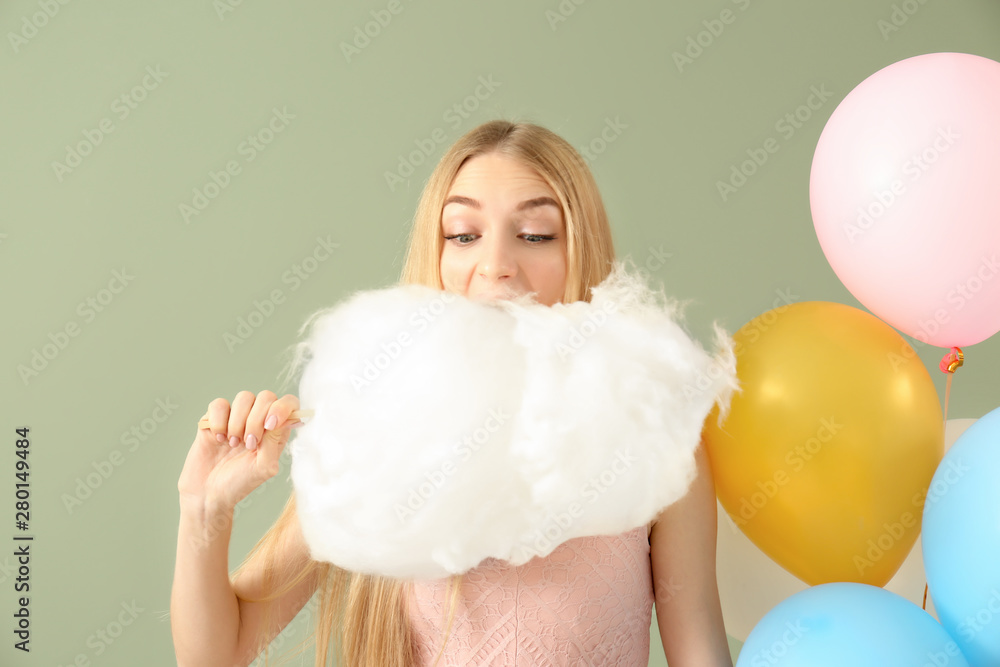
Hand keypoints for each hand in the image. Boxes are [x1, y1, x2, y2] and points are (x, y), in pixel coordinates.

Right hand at [177, 391, 301, 512]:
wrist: (206, 493)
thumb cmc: (238, 483)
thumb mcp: (264, 467)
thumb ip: (275, 441)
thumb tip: (285, 417)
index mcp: (276, 431)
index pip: (289, 403)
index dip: (282, 407)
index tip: (270, 425)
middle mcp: (258, 420)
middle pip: (266, 396)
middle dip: (256, 420)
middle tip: (248, 444)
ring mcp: (236, 417)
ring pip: (244, 397)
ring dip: (237, 422)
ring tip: (232, 444)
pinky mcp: (214, 418)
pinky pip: (218, 404)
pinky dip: (218, 421)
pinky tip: (218, 439)